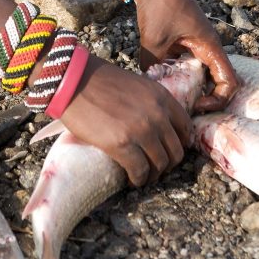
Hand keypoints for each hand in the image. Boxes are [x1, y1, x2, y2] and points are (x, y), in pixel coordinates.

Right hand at [60, 54, 192, 186]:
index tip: (171, 150)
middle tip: (155, 167)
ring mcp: (141, 130)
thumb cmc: (99, 80)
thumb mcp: (135, 84)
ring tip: (142, 175)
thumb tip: (155, 125)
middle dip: (167, 163)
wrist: (73, 79)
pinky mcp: (122, 144)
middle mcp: (157, 113)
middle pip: (175, 151)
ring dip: (152, 174)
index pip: (185, 127)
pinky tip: (131, 179)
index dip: (180, 143)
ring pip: (160, 164)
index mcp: (161, 95)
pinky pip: (140, 171)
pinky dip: (138, 180)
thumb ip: (149, 102)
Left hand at [135, 0, 238, 112]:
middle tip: (182, 106)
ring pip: (200, 77)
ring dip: (188, 88)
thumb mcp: (154, 39)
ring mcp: (195, 46)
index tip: (197, 104)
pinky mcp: (183, 44)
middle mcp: (207, 49)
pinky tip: (162, 81)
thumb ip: (153, 66)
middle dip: (201, 99)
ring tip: (170, 96)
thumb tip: (149, 86)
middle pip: (215, 83)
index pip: (228, 83)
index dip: (217, 100)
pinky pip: (186, 67)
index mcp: (210, 47)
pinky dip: (178, 77)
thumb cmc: (161, 4)